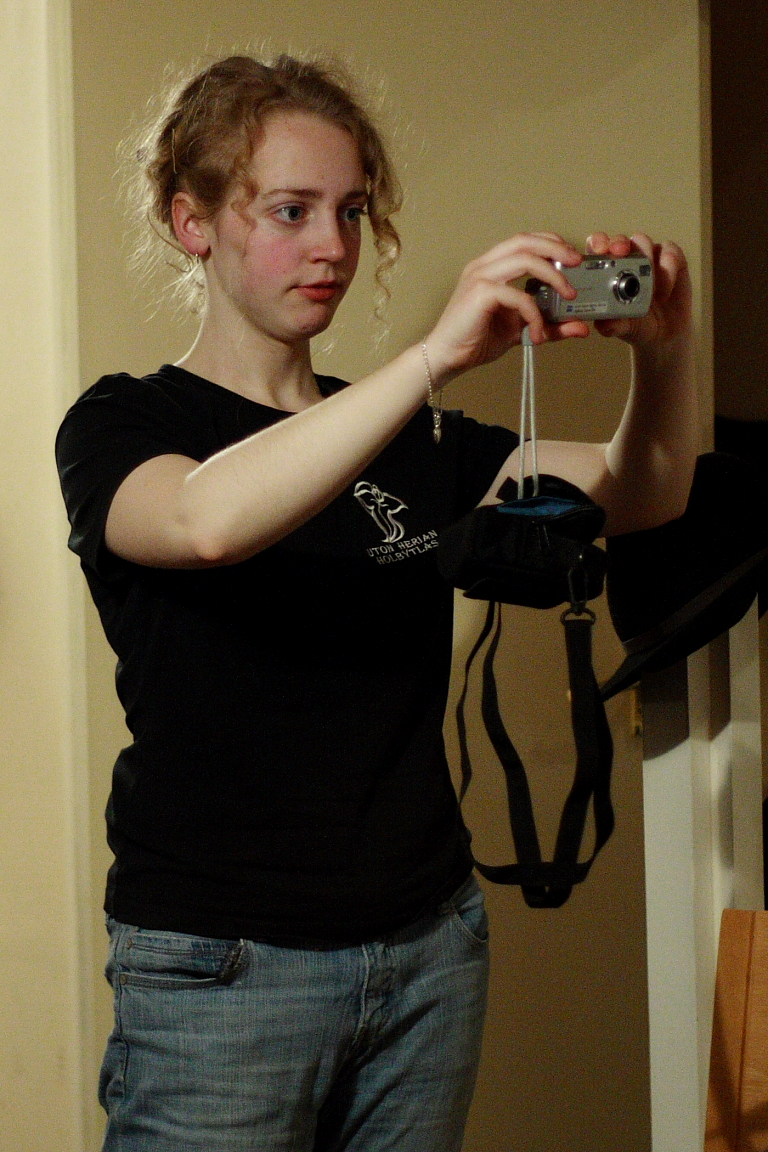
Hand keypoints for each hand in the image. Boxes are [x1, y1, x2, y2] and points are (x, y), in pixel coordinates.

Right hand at [424, 232, 591, 380]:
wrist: (447, 358)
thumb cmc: (475, 340)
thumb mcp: (521, 330)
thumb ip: (550, 324)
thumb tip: (581, 326)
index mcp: (490, 267)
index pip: (523, 241)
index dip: (549, 242)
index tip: (572, 256)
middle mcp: (484, 266)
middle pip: (525, 241)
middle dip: (556, 248)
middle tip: (577, 263)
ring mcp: (480, 277)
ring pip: (525, 260)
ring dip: (552, 275)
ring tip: (568, 295)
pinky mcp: (480, 293)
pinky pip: (518, 296)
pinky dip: (534, 314)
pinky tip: (538, 333)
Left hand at [588, 232, 691, 347]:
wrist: (665, 334)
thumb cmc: (637, 326)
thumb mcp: (622, 328)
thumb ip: (612, 325)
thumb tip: (604, 323)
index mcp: (606, 271)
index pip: (595, 248)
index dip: (596, 243)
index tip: (598, 251)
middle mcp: (626, 259)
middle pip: (618, 239)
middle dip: (617, 242)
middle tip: (620, 252)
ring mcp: (649, 255)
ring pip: (643, 241)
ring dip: (645, 260)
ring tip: (650, 290)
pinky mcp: (672, 258)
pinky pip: (670, 252)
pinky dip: (667, 269)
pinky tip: (665, 292)